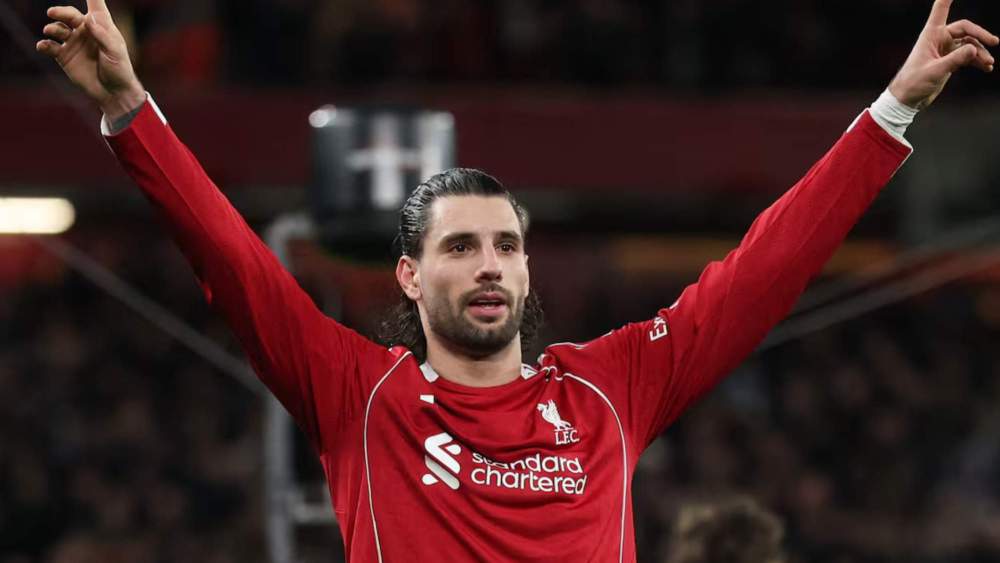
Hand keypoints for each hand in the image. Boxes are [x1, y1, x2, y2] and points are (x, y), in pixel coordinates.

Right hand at [36, 0, 144, 120]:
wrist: (113, 93)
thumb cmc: (120, 70)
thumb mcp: (116, 53)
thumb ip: (104, 36)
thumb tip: (89, 19)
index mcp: (102, 26)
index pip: (95, 5)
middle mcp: (85, 30)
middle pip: (70, 15)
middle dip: (61, 12)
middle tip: (52, 13)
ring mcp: (73, 42)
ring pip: (58, 29)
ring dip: (53, 28)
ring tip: (51, 31)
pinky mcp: (64, 56)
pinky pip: (50, 46)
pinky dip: (45, 44)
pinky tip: (44, 46)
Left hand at [889, 0, 997, 109]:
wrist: (907, 100)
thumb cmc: (914, 83)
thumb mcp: (935, 71)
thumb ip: (955, 60)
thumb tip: (975, 49)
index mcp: (931, 35)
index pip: (940, 10)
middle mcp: (938, 39)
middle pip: (966, 29)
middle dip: (981, 36)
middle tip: (995, 43)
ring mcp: (945, 50)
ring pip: (969, 44)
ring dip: (980, 52)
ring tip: (988, 64)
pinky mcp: (949, 60)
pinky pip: (968, 56)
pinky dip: (977, 60)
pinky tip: (986, 67)